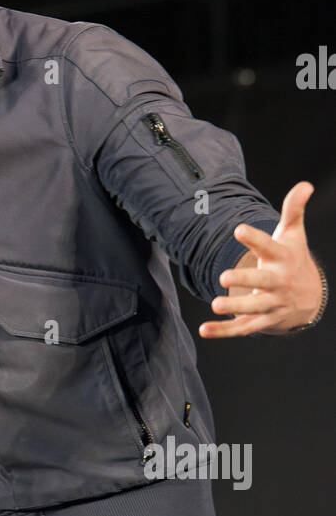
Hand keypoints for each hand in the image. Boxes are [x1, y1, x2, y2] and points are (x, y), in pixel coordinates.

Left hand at [199, 181, 323, 337]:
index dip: (254, 239)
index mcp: (282, 258)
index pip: (269, 247)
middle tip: (224, 276)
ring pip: (253, 308)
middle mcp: (278, 282)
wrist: (311, 299)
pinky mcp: (264, 321)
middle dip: (245, 280)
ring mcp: (272, 304)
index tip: (239, 229)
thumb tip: (305, 184)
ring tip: (215, 304)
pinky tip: (204, 329)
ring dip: (235, 307)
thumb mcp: (294, 235)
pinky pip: (243, 328)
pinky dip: (224, 331)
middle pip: (262, 282)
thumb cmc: (294, 259)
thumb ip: (293, 210)